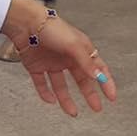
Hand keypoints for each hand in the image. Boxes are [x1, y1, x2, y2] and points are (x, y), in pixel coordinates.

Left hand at [3, 0, 115, 115]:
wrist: (25, 24)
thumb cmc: (51, 27)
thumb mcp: (74, 45)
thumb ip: (86, 63)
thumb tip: (98, 77)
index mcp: (81, 49)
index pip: (98, 68)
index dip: (106, 82)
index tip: (111, 96)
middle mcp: (67, 57)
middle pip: (81, 79)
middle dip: (89, 94)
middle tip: (96, 107)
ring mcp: (52, 63)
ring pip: (62, 86)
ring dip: (67, 99)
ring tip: (72, 112)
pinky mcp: (37, 66)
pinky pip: (42, 84)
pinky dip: (46, 93)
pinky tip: (51, 100)